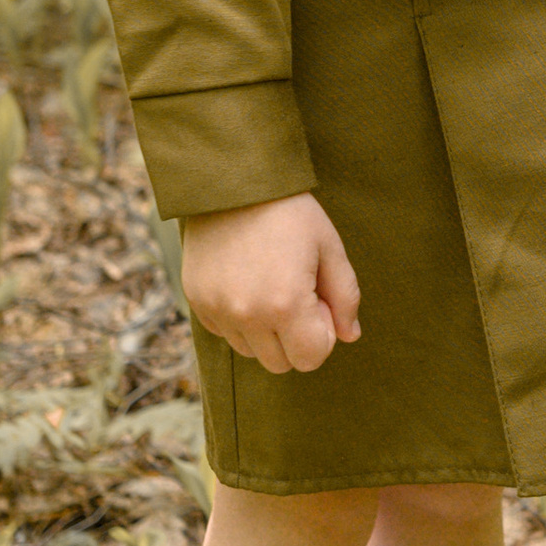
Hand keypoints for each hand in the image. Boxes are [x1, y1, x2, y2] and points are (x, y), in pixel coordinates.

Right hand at [181, 194, 361, 375]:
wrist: (232, 181)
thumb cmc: (290, 212)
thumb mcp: (329, 247)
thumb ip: (345, 297)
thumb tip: (348, 336)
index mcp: (286, 305)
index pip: (311, 358)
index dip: (322, 333)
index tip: (318, 299)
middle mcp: (247, 315)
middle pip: (280, 363)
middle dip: (295, 338)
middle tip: (296, 293)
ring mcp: (217, 309)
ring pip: (250, 351)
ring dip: (265, 332)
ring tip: (269, 286)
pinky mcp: (197, 300)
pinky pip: (224, 332)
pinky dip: (238, 319)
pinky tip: (245, 281)